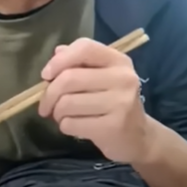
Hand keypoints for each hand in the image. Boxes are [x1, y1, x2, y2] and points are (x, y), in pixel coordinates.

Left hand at [38, 38, 149, 163]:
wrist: (140, 137)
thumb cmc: (114, 104)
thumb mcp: (102, 77)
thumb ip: (80, 62)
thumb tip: (57, 52)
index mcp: (118, 61)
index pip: (84, 48)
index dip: (59, 60)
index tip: (46, 75)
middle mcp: (123, 78)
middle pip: (69, 78)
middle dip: (49, 94)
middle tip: (46, 106)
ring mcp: (120, 103)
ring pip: (67, 103)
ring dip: (57, 113)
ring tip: (62, 116)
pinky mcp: (113, 127)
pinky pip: (71, 124)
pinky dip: (65, 126)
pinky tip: (74, 127)